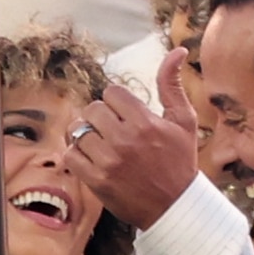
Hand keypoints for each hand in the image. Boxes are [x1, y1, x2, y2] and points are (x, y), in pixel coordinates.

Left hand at [62, 59, 207, 233]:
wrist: (173, 204)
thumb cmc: (179, 159)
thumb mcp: (183, 120)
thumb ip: (172, 85)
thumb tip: (177, 50)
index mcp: (146, 122)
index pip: (112, 93)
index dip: (116, 101)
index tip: (124, 114)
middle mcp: (126, 139)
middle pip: (92, 109)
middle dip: (99, 116)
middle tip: (110, 128)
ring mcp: (109, 160)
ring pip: (78, 131)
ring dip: (86, 136)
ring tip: (101, 144)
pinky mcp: (96, 180)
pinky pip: (70, 155)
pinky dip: (76, 155)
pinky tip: (92, 158)